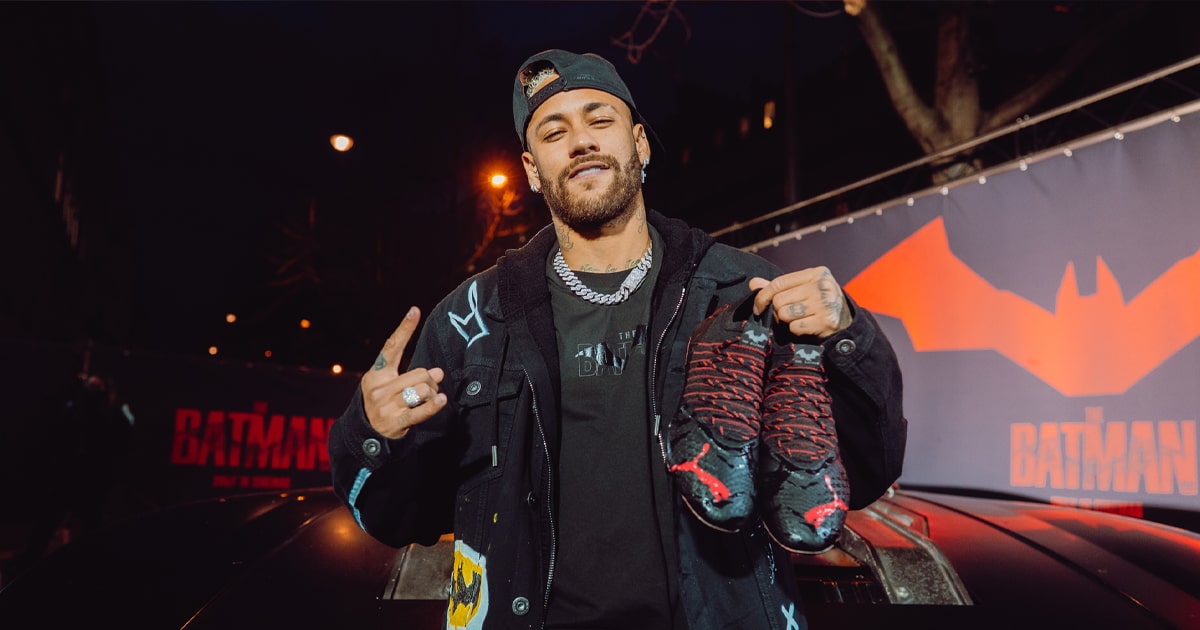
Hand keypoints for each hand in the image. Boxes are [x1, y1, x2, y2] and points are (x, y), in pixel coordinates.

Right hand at [360, 307, 446, 438]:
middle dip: (430, 380)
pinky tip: (441, 400)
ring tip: (427, 400)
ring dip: (431, 395)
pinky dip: (433, 405)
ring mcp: (386, 406)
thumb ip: (413, 375)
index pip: (392, 347)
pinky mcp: (394, 422)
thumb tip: (438, 372)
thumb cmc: (385, 404)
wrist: (367, 435)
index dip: (404, 329)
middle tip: (430, 389)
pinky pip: (420, 411)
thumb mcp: (392, 386)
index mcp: (376, 374)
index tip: (415, 310)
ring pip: (423, 390)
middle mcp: (378, 388)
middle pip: (419, 373)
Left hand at [749, 266, 851, 337]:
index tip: (758, 307)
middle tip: (787, 313)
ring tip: (797, 318)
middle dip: (778, 310)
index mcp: (816, 273)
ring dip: (786, 320)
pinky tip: (805, 325)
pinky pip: (795, 327)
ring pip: (785, 314)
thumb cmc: (817, 301)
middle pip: (779, 300)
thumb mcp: (802, 288)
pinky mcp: (826, 322)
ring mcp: (825, 304)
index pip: (779, 283)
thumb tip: (753, 283)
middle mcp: (822, 286)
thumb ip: (778, 286)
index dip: (763, 296)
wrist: (845, 320)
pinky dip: (796, 329)